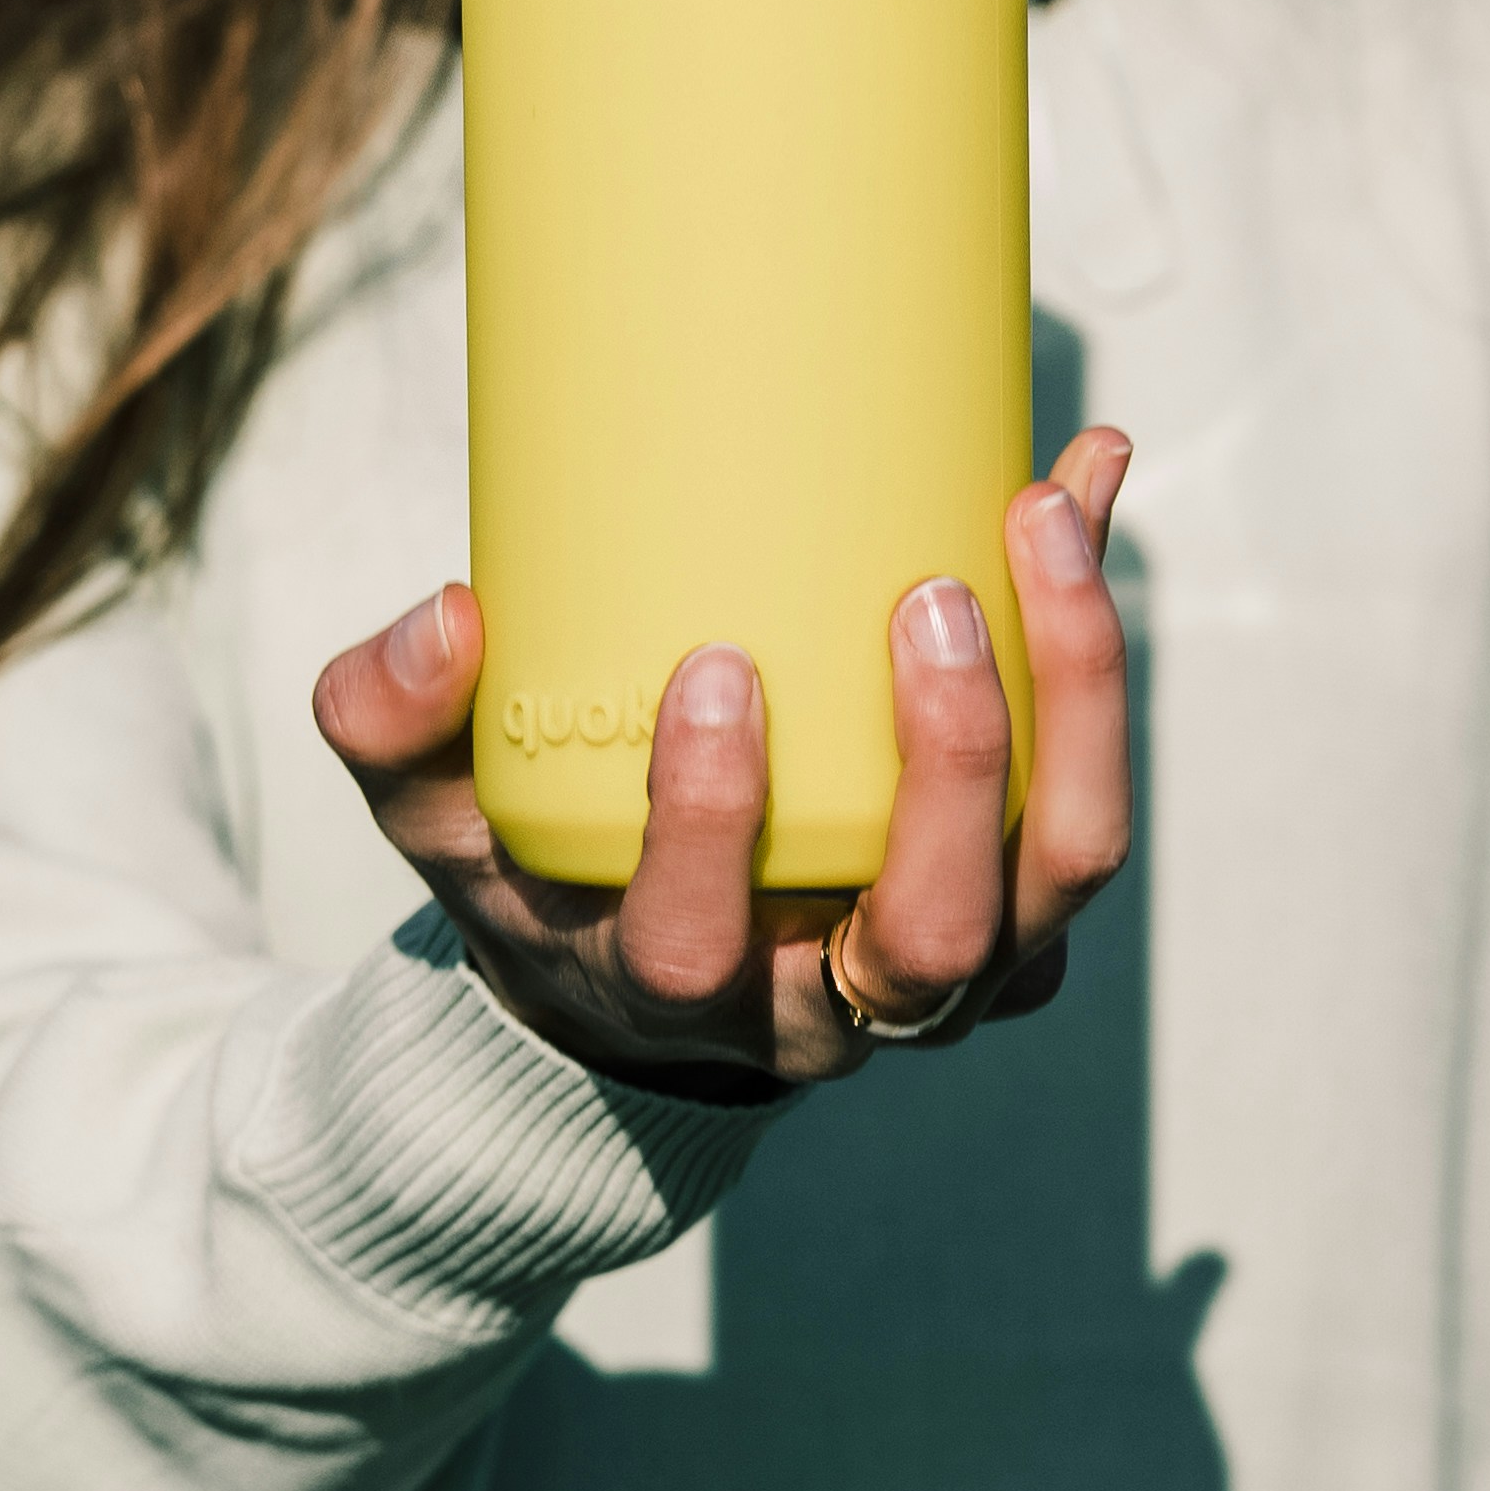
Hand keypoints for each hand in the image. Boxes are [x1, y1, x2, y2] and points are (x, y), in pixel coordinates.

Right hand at [312, 431, 1134, 1087]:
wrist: (644, 978)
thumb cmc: (539, 869)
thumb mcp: (433, 814)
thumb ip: (391, 722)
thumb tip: (445, 616)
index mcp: (679, 990)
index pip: (703, 948)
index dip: (716, 827)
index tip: (714, 671)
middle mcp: (839, 1009)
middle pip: (936, 936)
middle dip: (954, 766)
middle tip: (929, 597)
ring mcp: (956, 968)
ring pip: (1060, 870)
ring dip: (1077, 698)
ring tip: (1043, 515)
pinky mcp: (1022, 905)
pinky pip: (1088, 795)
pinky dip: (1098, 644)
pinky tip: (1074, 480)